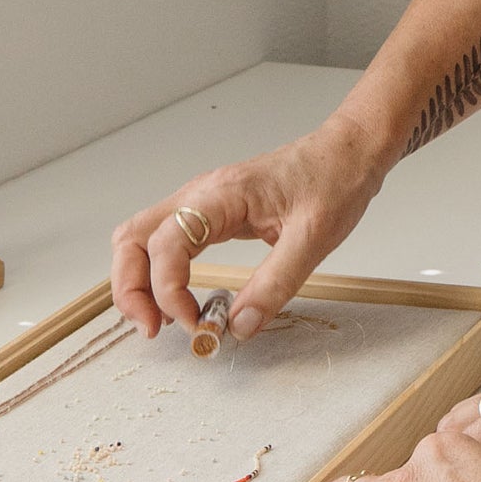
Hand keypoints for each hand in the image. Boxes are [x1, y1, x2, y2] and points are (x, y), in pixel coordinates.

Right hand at [110, 115, 386, 342]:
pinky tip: (178, 297)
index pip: (166, 243)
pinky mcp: (211, 212)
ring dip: (138, 281)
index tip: (195, 324)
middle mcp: (201, 194)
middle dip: (131, 288)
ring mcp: (202, 201)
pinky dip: (159, 272)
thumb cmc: (334, 181)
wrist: (349, 151)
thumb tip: (239, 328)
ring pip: (142, 239)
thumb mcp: (314, 238)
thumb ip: (276, 284)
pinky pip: (167, 241)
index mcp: (223, 195)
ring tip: (161, 320)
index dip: (168, 291)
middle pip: (133, 238)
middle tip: (153, 329)